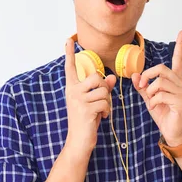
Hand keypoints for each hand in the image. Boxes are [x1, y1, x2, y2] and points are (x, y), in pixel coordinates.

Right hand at [64, 38, 116, 152]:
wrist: (79, 141)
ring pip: (103, 90)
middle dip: (105, 88)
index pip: (70, 67)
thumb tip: (113, 77)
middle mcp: (72, 91)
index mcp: (72, 88)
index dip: (69, 53)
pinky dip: (107, 111)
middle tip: (102, 100)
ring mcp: (78, 100)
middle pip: (96, 76)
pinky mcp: (85, 109)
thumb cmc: (86, 121)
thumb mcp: (93, 102)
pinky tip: (101, 117)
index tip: (68, 40)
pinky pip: (105, 103)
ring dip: (107, 102)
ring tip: (101, 111)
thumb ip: (102, 89)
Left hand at [131, 30, 181, 146]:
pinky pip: (161, 95)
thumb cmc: (163, 114)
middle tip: (142, 86)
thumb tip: (135, 75)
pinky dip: (153, 101)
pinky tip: (156, 107)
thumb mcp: (149, 98)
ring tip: (151, 101)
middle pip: (161, 68)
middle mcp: (181, 83)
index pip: (178, 59)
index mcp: (175, 80)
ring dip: (150, 92)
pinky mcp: (181, 101)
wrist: (171, 131)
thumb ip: (143, 86)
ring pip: (160, 82)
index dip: (179, 46)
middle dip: (147, 75)